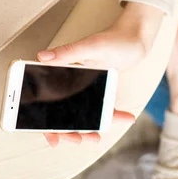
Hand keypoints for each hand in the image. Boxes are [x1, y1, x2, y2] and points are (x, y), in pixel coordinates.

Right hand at [36, 3, 163, 145]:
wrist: (135, 38)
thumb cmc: (113, 39)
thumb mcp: (90, 46)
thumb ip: (67, 52)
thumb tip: (41, 56)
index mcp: (61, 66)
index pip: (45, 94)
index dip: (42, 117)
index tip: (50, 134)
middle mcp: (70, 77)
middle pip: (60, 109)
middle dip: (66, 129)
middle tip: (76, 140)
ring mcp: (84, 84)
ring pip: (78, 112)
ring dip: (85, 128)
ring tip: (94, 138)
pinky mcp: (98, 88)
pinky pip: (100, 107)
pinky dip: (110, 116)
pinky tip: (122, 119)